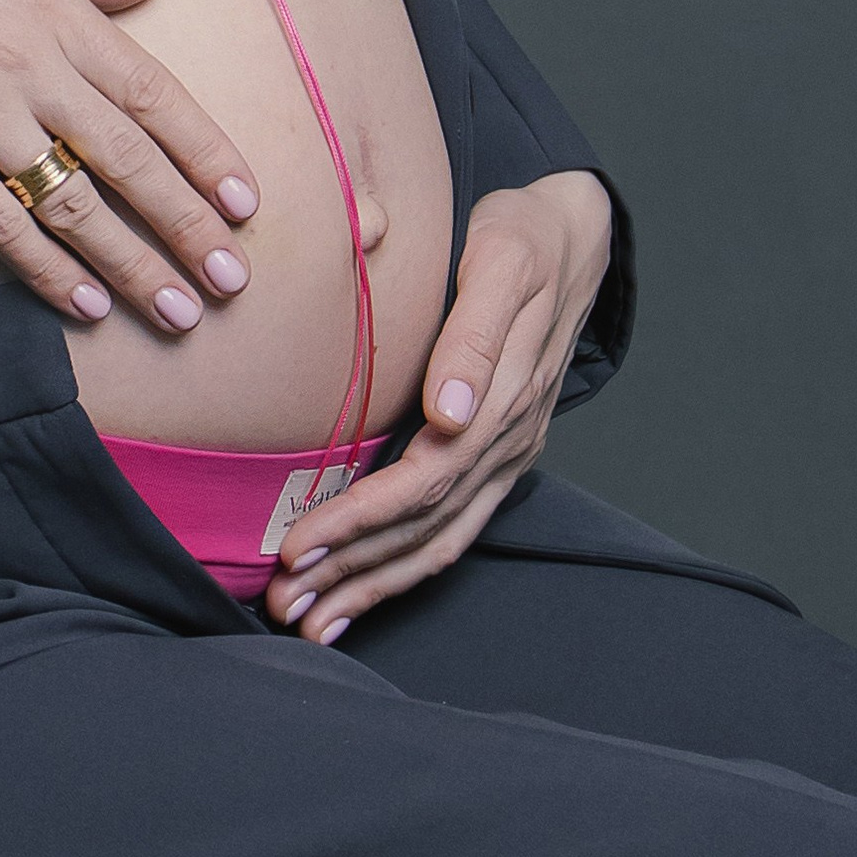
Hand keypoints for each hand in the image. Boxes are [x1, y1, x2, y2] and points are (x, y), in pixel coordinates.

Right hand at [0, 0, 260, 331]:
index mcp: (54, 10)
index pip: (152, 92)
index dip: (206, 151)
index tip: (247, 201)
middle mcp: (29, 66)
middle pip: (129, 159)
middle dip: (188, 225)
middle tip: (232, 281)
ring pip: (74, 202)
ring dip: (132, 263)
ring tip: (176, 310)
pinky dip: (44, 268)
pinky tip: (81, 304)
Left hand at [267, 170, 612, 642]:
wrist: (573, 236)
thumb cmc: (524, 239)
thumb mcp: (503, 261)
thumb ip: (476, 336)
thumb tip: (450, 414)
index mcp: (506, 400)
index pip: (424, 480)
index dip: (361, 520)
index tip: (300, 545)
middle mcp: (508, 443)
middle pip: (425, 527)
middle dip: (353, 570)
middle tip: (284, 602)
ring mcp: (506, 459)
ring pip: (437, 543)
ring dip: (373, 586)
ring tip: (308, 620)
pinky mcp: (495, 462)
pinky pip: (449, 531)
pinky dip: (400, 570)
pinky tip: (355, 595)